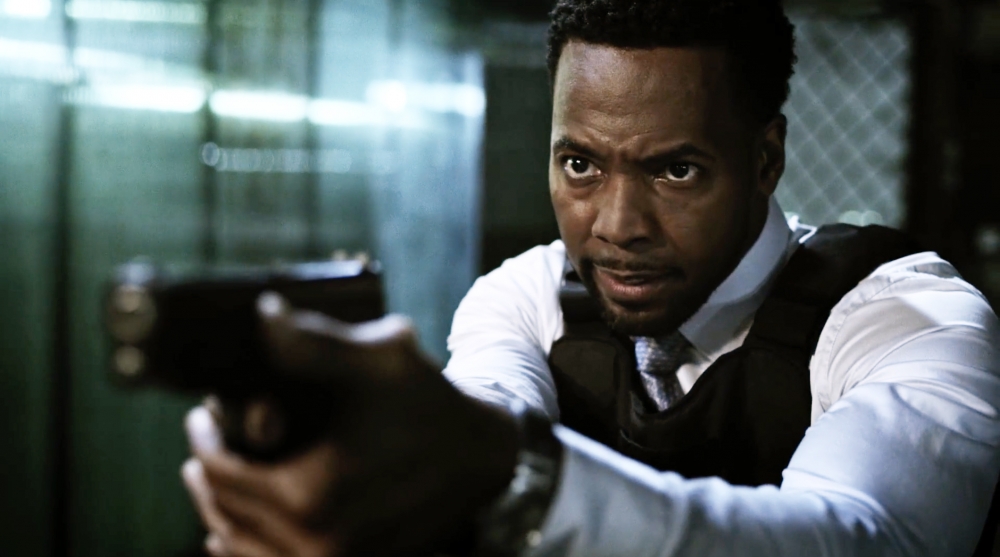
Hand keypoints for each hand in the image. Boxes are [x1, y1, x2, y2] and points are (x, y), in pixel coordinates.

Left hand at [182, 293, 518, 556]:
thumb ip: (314, 340)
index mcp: (310, 494)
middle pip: (226, 513)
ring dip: (220, 511)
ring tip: (212, 479)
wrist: (484, 455)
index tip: (202, 415)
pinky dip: (246, 548)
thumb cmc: (429, 402)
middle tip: (207, 440)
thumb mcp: (379, 359)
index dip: (202, 440)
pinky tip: (233, 531)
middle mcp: (317, 543)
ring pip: (244, 546)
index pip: (222, 473)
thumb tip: (263, 314)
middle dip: (208, 472)